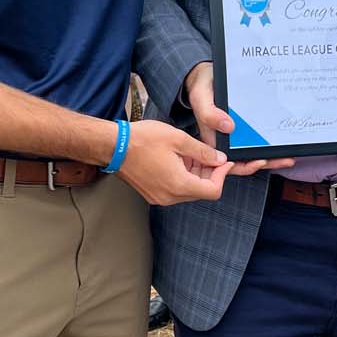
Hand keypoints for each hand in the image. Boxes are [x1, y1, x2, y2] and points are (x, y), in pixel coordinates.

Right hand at [117, 117, 239, 203]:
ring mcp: (160, 197)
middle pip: (202, 191)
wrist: (113, 146)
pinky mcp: (153, 193)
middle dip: (210, 174)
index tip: (224, 162)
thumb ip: (203, 151)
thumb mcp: (178, 139)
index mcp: (178, 184)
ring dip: (196, 174)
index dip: (223, 175)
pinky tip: (179, 160)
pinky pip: (176, 189)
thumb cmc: (141, 140)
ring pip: (189, 190)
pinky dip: (183, 177)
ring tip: (191, 154)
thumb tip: (219, 159)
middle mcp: (170, 196)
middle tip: (211, 155)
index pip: (213, 190)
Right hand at [178, 64, 295, 178]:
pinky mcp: (243, 126)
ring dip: (270, 157)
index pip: (227, 162)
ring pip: (251, 152)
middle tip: (284, 160)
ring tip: (288, 156)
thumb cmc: (202, 86)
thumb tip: (229, 127)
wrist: (207, 74)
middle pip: (243, 161)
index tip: (261, 161)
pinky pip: (255, 138)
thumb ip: (209, 113)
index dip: (245, 166)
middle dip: (265, 162)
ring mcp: (234, 135)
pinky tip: (282, 141)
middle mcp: (223, 141)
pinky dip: (268, 142)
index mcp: (211, 140)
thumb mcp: (201, 96)